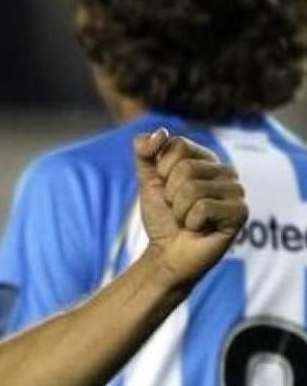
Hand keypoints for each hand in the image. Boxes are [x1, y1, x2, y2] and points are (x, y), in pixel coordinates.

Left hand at [134, 128, 246, 287]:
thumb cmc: (161, 218)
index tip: (165, 188)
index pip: (178, 145)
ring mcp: (236, 192)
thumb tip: (161, 132)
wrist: (166, 253)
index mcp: (206, 159)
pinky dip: (192, 222)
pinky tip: (199, 229)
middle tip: (177, 209)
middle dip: (170, 193)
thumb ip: (145, 153)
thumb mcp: (147, 181)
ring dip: (179, 210)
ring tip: (187, 220)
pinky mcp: (241, 213)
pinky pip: (204, 207)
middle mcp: (226, 172)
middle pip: (185, 168)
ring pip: (193, 188)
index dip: (161, 170)